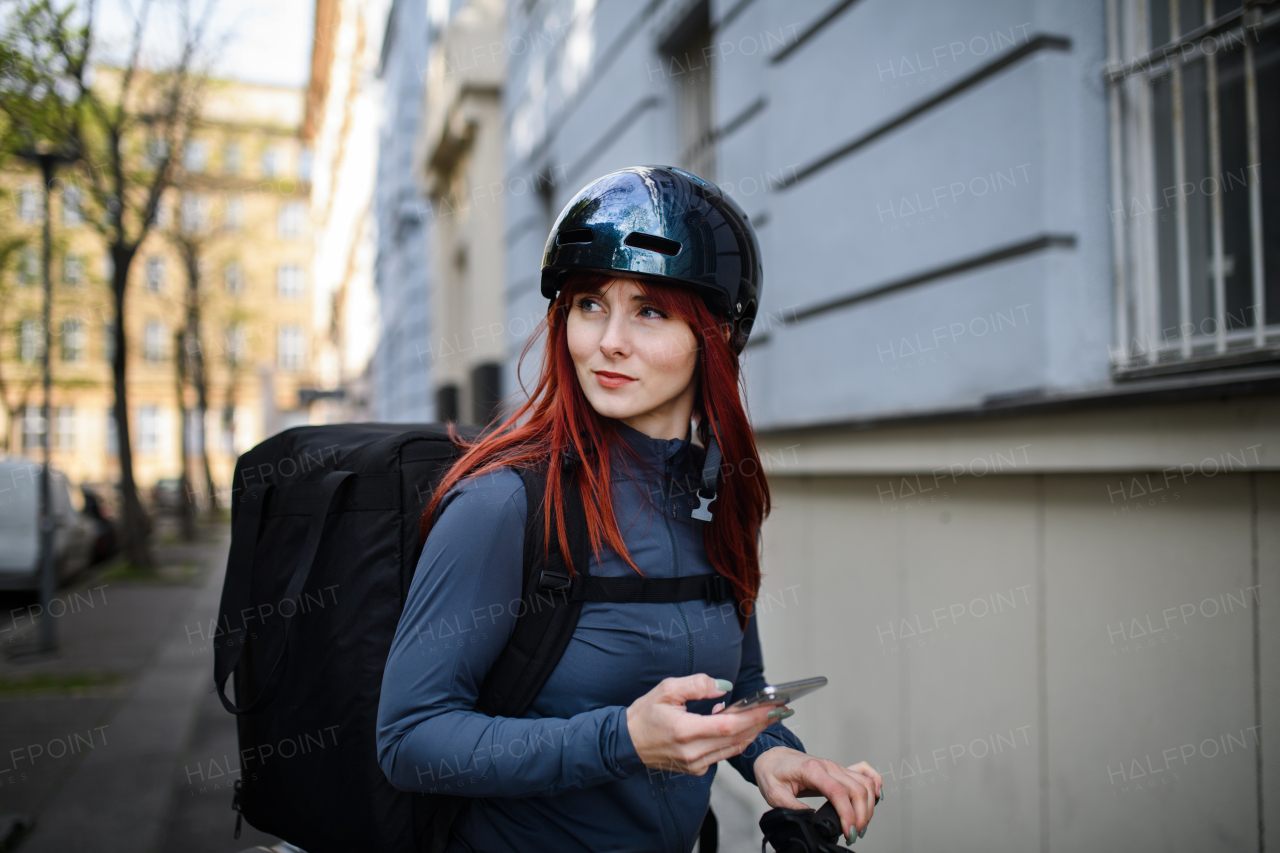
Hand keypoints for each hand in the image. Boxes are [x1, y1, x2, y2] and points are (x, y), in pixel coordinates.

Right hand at [625, 675, 777, 775]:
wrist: (627, 743)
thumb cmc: (645, 715)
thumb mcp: (666, 689)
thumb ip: (696, 685)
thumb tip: (724, 687)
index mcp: (685, 731)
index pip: (728, 726)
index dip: (753, 717)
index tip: (771, 707)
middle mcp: (692, 752)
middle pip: (736, 739)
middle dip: (759, 723)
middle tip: (778, 709)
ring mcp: (695, 764)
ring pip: (732, 749)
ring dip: (751, 732)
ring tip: (766, 715)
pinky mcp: (696, 769)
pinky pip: (722, 754)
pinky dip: (734, 740)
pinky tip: (738, 725)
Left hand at [754, 747, 882, 841]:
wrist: (772, 757)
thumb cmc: (772, 772)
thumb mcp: (774, 793)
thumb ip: (792, 806)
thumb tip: (810, 819)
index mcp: (812, 770)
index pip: (838, 792)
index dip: (847, 814)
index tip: (848, 831)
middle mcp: (828, 766)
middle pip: (857, 789)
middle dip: (861, 815)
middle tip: (854, 833)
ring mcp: (836, 766)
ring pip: (864, 783)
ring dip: (868, 806)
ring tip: (860, 824)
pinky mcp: (839, 770)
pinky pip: (864, 772)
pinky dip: (874, 784)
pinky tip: (876, 796)